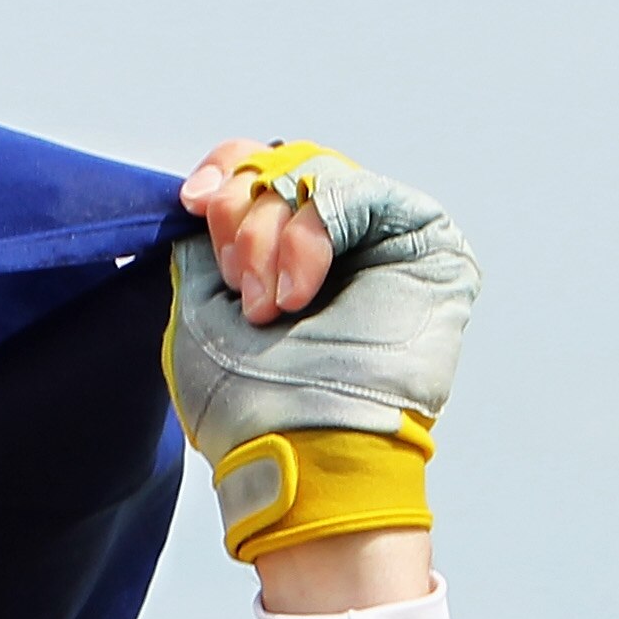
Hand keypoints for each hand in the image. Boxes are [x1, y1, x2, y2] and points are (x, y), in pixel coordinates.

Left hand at [164, 143, 472, 568]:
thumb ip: (208, 247)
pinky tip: (301, 293)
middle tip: (240, 284)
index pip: (256, 177)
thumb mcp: (200, 311)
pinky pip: (358, 190)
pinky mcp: (424, 239)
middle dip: (242, 215)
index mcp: (279, 257)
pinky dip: (313, 234)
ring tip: (268, 305)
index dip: (223, 173)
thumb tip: (212, 191)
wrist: (301, 450)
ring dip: (271, 235)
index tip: (194, 202)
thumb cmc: (248, 402)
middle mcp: (333, 241)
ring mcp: (380, 238)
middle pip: (281, 168)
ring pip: (314, 176)